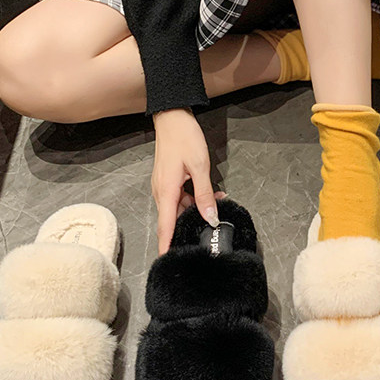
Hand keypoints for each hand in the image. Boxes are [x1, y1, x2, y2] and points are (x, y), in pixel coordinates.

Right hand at [152, 108, 222, 253]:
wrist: (172, 116)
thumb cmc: (184, 138)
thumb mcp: (200, 166)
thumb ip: (204, 194)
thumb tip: (210, 217)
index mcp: (165, 192)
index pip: (165, 227)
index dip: (166, 246)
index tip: (168, 262)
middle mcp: (161, 192)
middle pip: (173, 220)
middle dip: (189, 228)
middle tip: (208, 235)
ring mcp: (164, 187)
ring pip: (179, 208)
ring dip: (197, 210)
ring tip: (218, 206)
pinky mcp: (169, 181)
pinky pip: (180, 198)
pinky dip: (194, 200)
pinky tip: (211, 196)